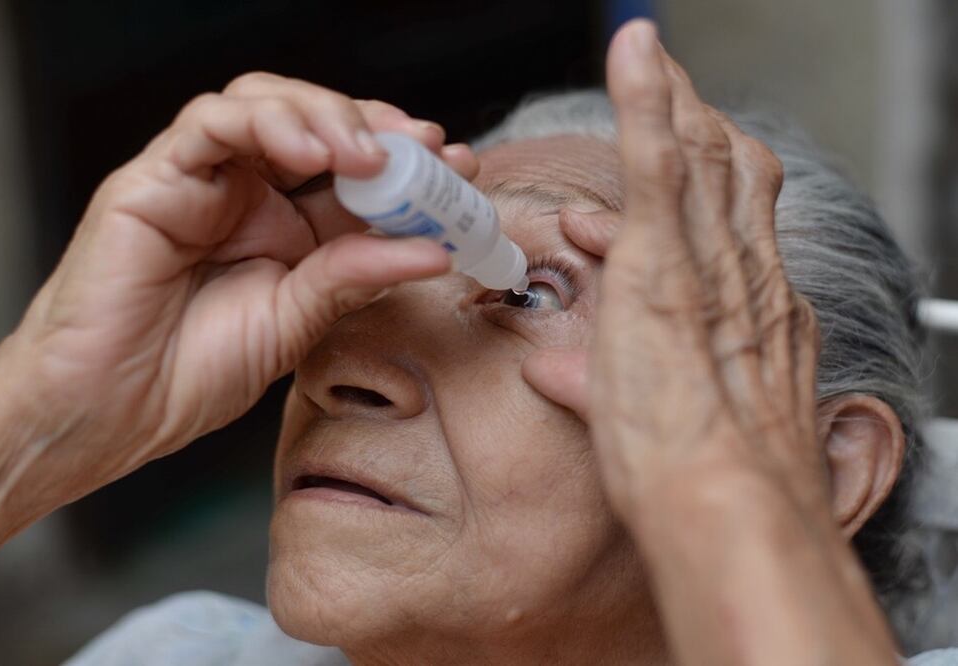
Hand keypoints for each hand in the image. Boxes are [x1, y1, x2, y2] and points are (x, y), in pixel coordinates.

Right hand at [3, 74, 475, 487]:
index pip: (356, 175)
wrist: (109, 414)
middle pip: (319, 126)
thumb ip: (354, 278)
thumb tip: (432, 250)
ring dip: (327, 117)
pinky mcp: (155, 177)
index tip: (459, 168)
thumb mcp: (297, 323)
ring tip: (371, 155)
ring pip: (268, 105)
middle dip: (378, 129)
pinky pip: (210, 124)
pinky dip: (266, 124)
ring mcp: (203, 180)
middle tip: (426, 148)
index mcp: (287, 228)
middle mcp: (249, 194)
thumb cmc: (190, 373)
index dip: (409, 164)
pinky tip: (312, 153)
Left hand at [522, 20, 897, 664]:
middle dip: (694, 124)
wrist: (718, 502)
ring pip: (698, 156)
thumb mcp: (632, 416)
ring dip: (670, 100)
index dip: (689, 193)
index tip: (644, 177)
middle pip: (727, 174)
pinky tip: (633, 51)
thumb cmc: (692, 477)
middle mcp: (738, 275)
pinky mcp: (666, 262)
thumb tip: (550, 370)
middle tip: (665, 85)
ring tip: (643, 55)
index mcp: (743, 310)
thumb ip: (591, 381)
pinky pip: (658, 161)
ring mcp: (705, 264)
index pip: (724, 226)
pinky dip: (646, 101)